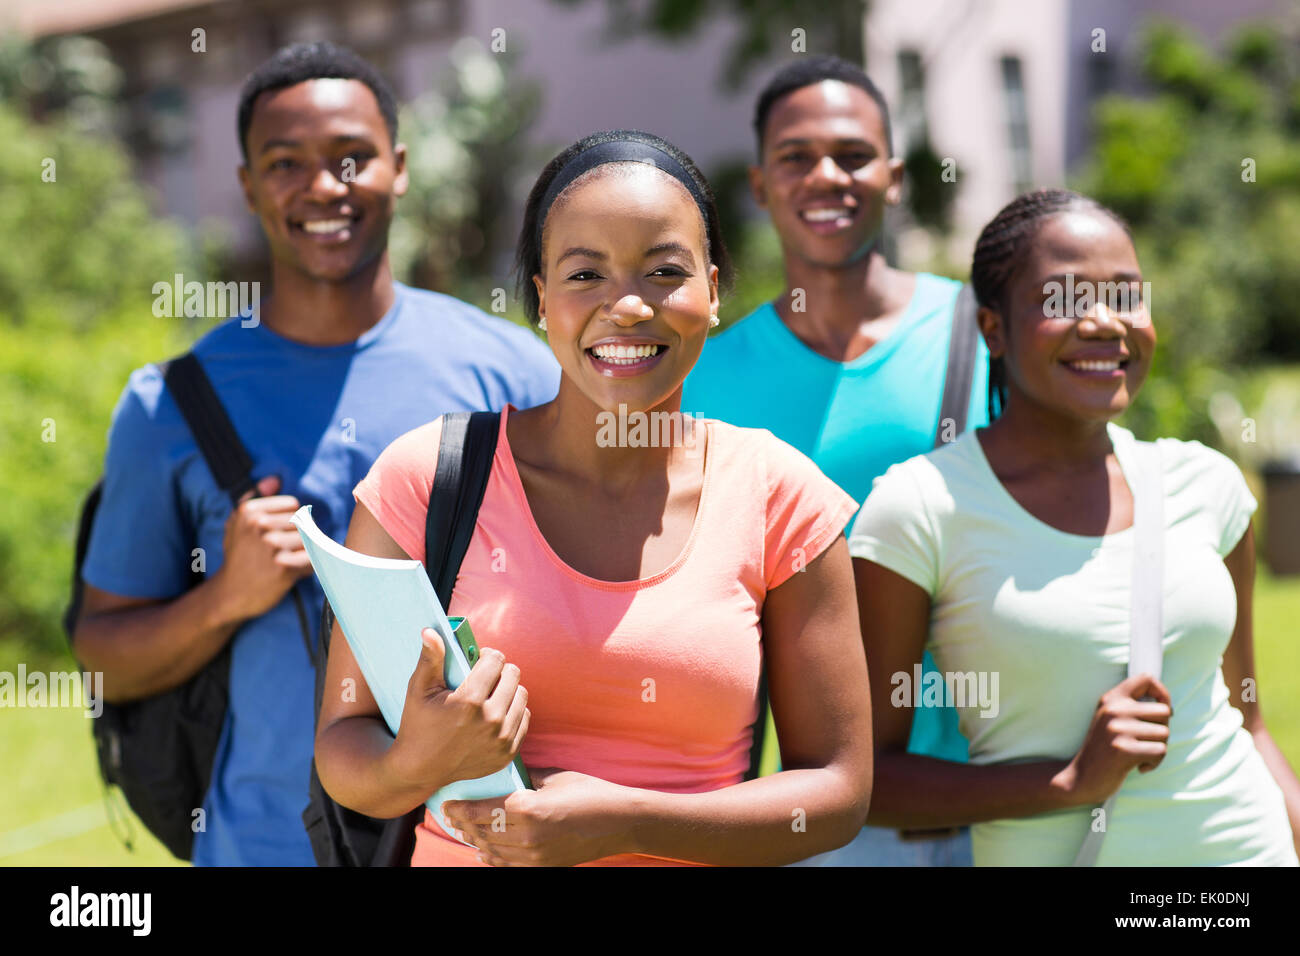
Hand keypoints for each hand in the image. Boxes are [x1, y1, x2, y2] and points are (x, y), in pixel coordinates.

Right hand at [210, 475, 312, 621]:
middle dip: (300, 538)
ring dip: (306, 553)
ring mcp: (272, 545)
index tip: (279, 536)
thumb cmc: (238, 557)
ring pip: (310, 539)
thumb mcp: (236, 523)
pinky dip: (310, 567)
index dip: (291, 522)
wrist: (230, 594)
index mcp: (249, 511)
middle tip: (284, 554)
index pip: (293, 506)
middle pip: (303, 523)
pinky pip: (313, 558)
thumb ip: (254, 497)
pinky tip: (296, 573)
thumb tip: (275, 479)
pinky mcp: (284, 566)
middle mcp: (260, 525)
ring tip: (289, 563)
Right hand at [387, 629, 529, 795]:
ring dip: (508, 690)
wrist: (420, 770)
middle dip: (499, 670)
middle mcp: (491, 721)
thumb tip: (431, 631)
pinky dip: (512, 712)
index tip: (478, 660)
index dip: (486, 656)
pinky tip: (495, 713)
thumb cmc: (418, 725)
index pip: (496, 660)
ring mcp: (501, 739)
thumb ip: (430, 659)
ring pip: (521, 695)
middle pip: (513, 675)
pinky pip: (524, 718)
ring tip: (490, 694)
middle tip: (484, 677)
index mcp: (469, 701)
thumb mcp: (419, 690)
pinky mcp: (508, 753)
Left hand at [441, 769, 636, 866]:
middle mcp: (526, 835)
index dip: (459, 809)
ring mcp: (534, 855)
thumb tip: (504, 773)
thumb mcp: (553, 777)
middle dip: (461, 825)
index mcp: (527, 808)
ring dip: (474, 841)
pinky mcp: (543, 866)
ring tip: (463, 831)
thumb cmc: (589, 792)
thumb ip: (525, 778)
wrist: (619, 822)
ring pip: (491, 851)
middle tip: (449, 816)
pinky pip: (508, 864)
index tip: (446, 804)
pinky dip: (492, 857)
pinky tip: (484, 851)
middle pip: (481, 832)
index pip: (480, 811)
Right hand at [1063, 673, 1172, 804]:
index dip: (1162, 692)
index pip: (1146, 679)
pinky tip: (1139, 767)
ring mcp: (1118, 729)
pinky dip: (1154, 763)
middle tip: (1145, 742)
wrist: (1081, 778)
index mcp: (1111, 699)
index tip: (1164, 709)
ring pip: (1165, 733)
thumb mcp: (1110, 720)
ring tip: (1139, 755)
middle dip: (1162, 729)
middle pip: (1164, 711)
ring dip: (1158, 749)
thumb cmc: (1103, 750)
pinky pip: (1160, 751)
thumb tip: (1168, 707)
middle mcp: (1114, 710)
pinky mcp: (1124, 750)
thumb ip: (1131, 708)